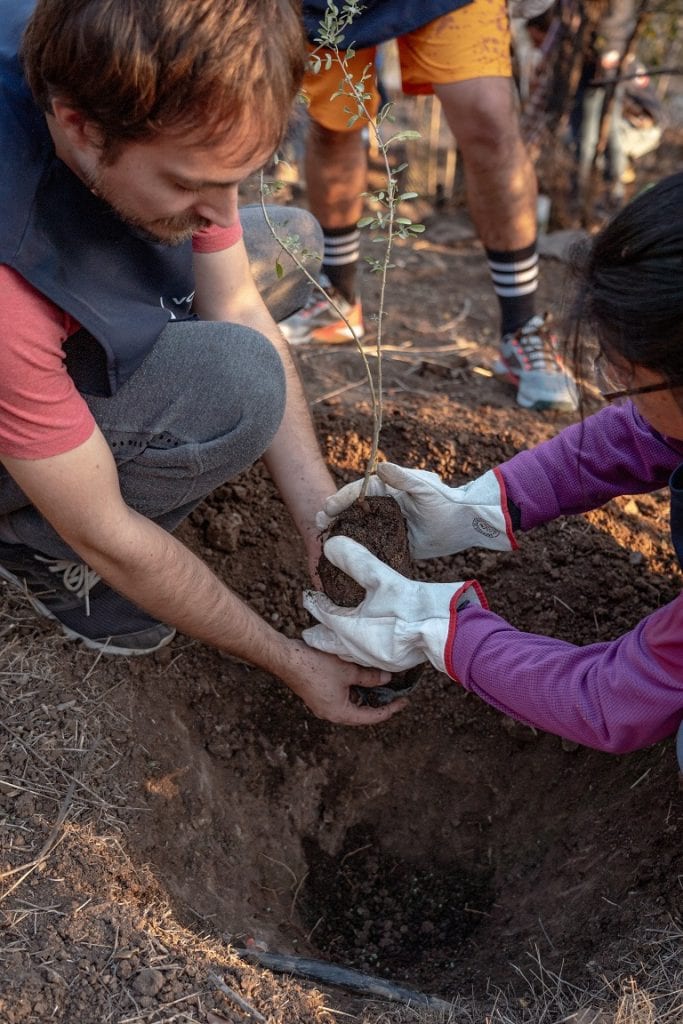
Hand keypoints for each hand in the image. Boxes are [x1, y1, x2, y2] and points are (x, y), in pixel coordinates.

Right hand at [281, 639, 408, 724]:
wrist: (288, 659)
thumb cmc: (316, 668)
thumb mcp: (348, 671)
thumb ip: (370, 677)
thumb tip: (387, 678)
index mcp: (340, 713)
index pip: (371, 717)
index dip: (390, 709)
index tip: (404, 701)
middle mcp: (331, 713)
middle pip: (361, 712)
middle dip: (378, 702)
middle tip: (395, 692)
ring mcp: (324, 705)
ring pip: (351, 703)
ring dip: (365, 694)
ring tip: (381, 682)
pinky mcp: (319, 695)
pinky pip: (342, 696)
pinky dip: (354, 689)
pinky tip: (361, 676)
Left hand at [303, 536, 485, 674]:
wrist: (449, 633)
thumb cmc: (415, 608)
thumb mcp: (383, 579)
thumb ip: (356, 562)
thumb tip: (331, 545)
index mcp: (352, 631)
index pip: (326, 617)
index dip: (316, 605)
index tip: (309, 598)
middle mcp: (360, 651)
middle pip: (333, 642)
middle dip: (322, 634)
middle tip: (310, 631)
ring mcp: (379, 660)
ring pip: (350, 654)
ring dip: (340, 643)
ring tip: (335, 636)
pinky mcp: (396, 662)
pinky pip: (368, 658)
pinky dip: (360, 649)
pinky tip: (367, 644)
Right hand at [318, 463, 515, 558]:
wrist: (465, 524)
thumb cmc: (446, 502)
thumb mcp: (424, 488)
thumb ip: (403, 478)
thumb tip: (381, 466)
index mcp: (389, 489)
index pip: (360, 492)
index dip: (341, 499)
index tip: (327, 509)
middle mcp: (386, 505)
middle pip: (354, 509)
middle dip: (335, 515)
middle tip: (318, 524)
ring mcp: (388, 524)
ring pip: (359, 526)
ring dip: (342, 531)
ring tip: (324, 538)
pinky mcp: (395, 542)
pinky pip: (373, 545)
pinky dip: (359, 548)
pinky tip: (344, 556)